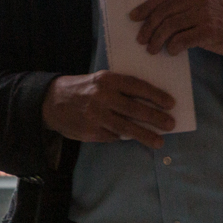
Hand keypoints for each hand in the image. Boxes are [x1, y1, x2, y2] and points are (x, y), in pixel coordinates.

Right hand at [42, 71, 176, 148]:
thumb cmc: (82, 89)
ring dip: (145, 135)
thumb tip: (148, 104)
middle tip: (170, 124)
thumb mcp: (99, 81)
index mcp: (107, 80)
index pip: (137, 87)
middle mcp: (102, 97)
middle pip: (134, 109)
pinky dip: (122, 137)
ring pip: (126, 127)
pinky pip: (112, 136)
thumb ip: (120, 89)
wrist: (51, 101)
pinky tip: (130, 137)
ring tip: (159, 142)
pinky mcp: (90, 131)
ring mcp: (95, 115)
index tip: (171, 104)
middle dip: (155, 118)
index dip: (156, 95)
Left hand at [129, 0, 222, 57]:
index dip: (147, 7)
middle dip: (149, 27)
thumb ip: (184, 7)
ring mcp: (205, 13)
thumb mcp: (204, 6)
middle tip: (141, 39)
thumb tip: (153, 19)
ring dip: (157, 39)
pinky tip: (171, 51)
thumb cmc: (221, 22)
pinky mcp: (210, 30)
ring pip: (170, 25)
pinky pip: (183, 38)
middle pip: (165, 11)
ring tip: (152, 49)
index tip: (133, 17)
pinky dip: (173, 46)